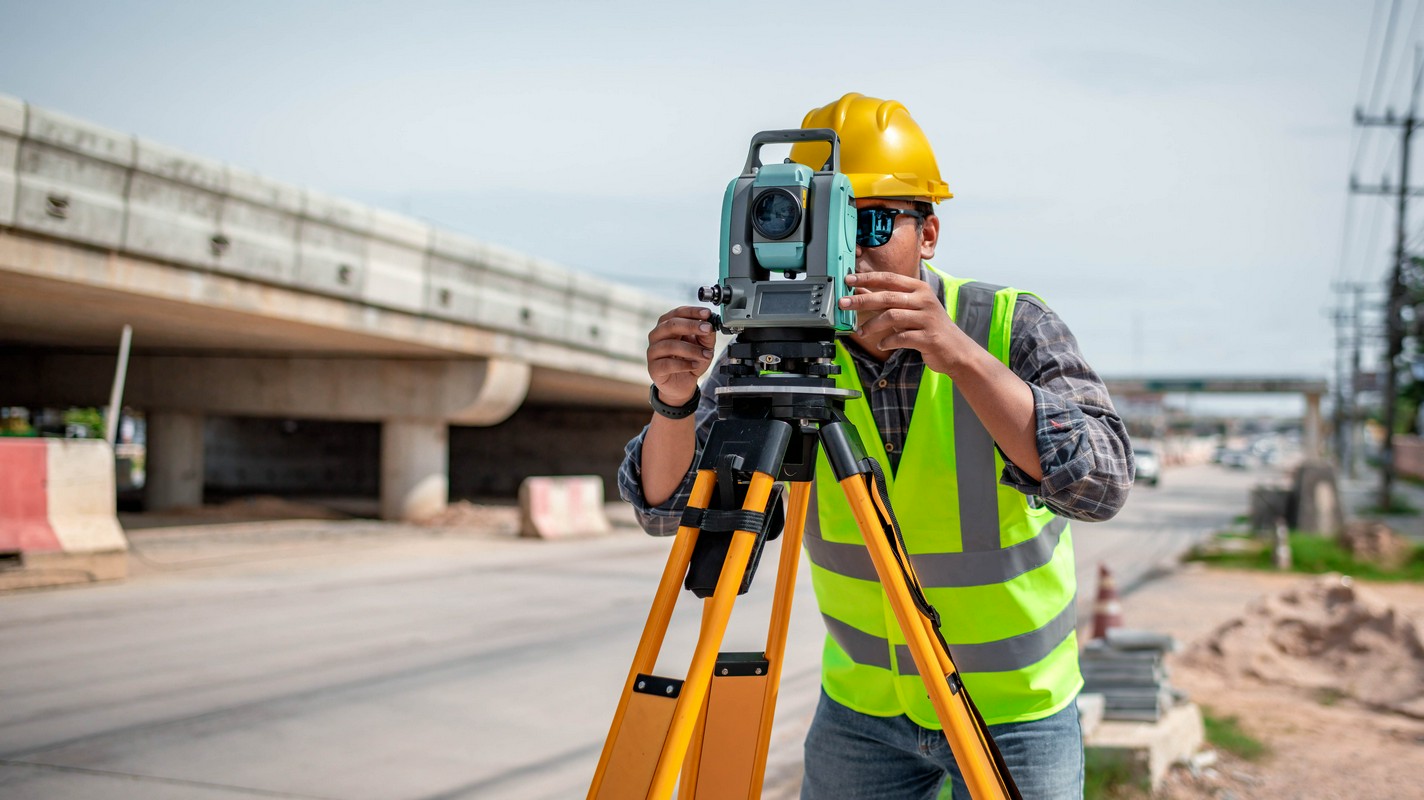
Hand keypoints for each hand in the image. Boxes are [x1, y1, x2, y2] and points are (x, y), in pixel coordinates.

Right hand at [647, 306, 715, 406]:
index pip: (677, 313)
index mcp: (667, 325)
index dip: (692, 312)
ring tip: (706, 354)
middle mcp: (657, 336)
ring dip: (691, 349)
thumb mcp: (703, 346)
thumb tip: (709, 325)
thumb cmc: (690, 361)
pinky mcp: (654, 368)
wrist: (683, 384)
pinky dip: (684, 364)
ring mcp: (653, 352)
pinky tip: (694, 365)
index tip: (707, 313)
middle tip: (707, 329)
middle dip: (691, 326)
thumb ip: (706, 335)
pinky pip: (667, 364)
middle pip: (671, 325)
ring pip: (669, 345)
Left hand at [838, 271, 971, 375]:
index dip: (867, 278)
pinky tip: (882, 344)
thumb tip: (861, 291)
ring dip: (872, 325)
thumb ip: (888, 300)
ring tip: (862, 332)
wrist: (956, 349)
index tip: (848, 280)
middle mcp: (924, 300)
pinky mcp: (928, 338)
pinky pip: (901, 338)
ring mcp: (927, 319)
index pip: (889, 278)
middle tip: (843, 304)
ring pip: (892, 316)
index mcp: (919, 288)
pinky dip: (888, 341)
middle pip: (887, 297)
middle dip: (862, 300)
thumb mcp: (911, 309)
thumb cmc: (930, 327)